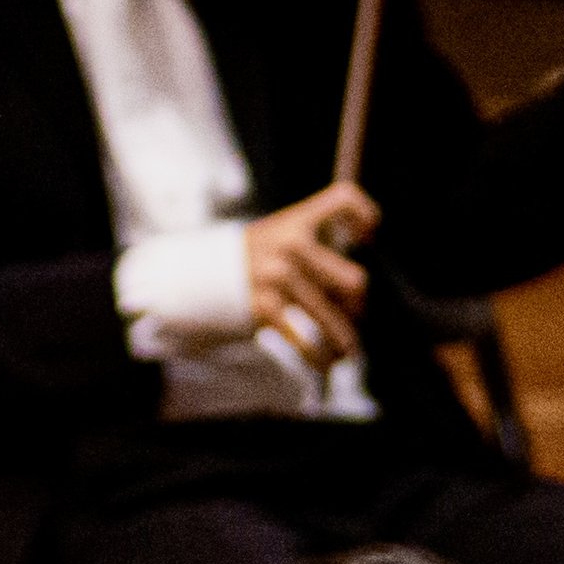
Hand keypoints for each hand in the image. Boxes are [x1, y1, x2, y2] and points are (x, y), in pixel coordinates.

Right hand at [243, 181, 375, 366]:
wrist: (195, 277)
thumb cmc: (245, 261)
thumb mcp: (274, 236)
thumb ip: (309, 244)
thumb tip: (352, 282)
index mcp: (295, 221)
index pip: (341, 200)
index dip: (362, 214)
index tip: (368, 233)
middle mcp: (291, 244)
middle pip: (352, 279)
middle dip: (357, 305)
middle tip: (352, 315)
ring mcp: (279, 276)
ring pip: (333, 317)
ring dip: (344, 340)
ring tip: (348, 352)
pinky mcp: (265, 307)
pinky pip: (306, 339)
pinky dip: (318, 357)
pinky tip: (324, 364)